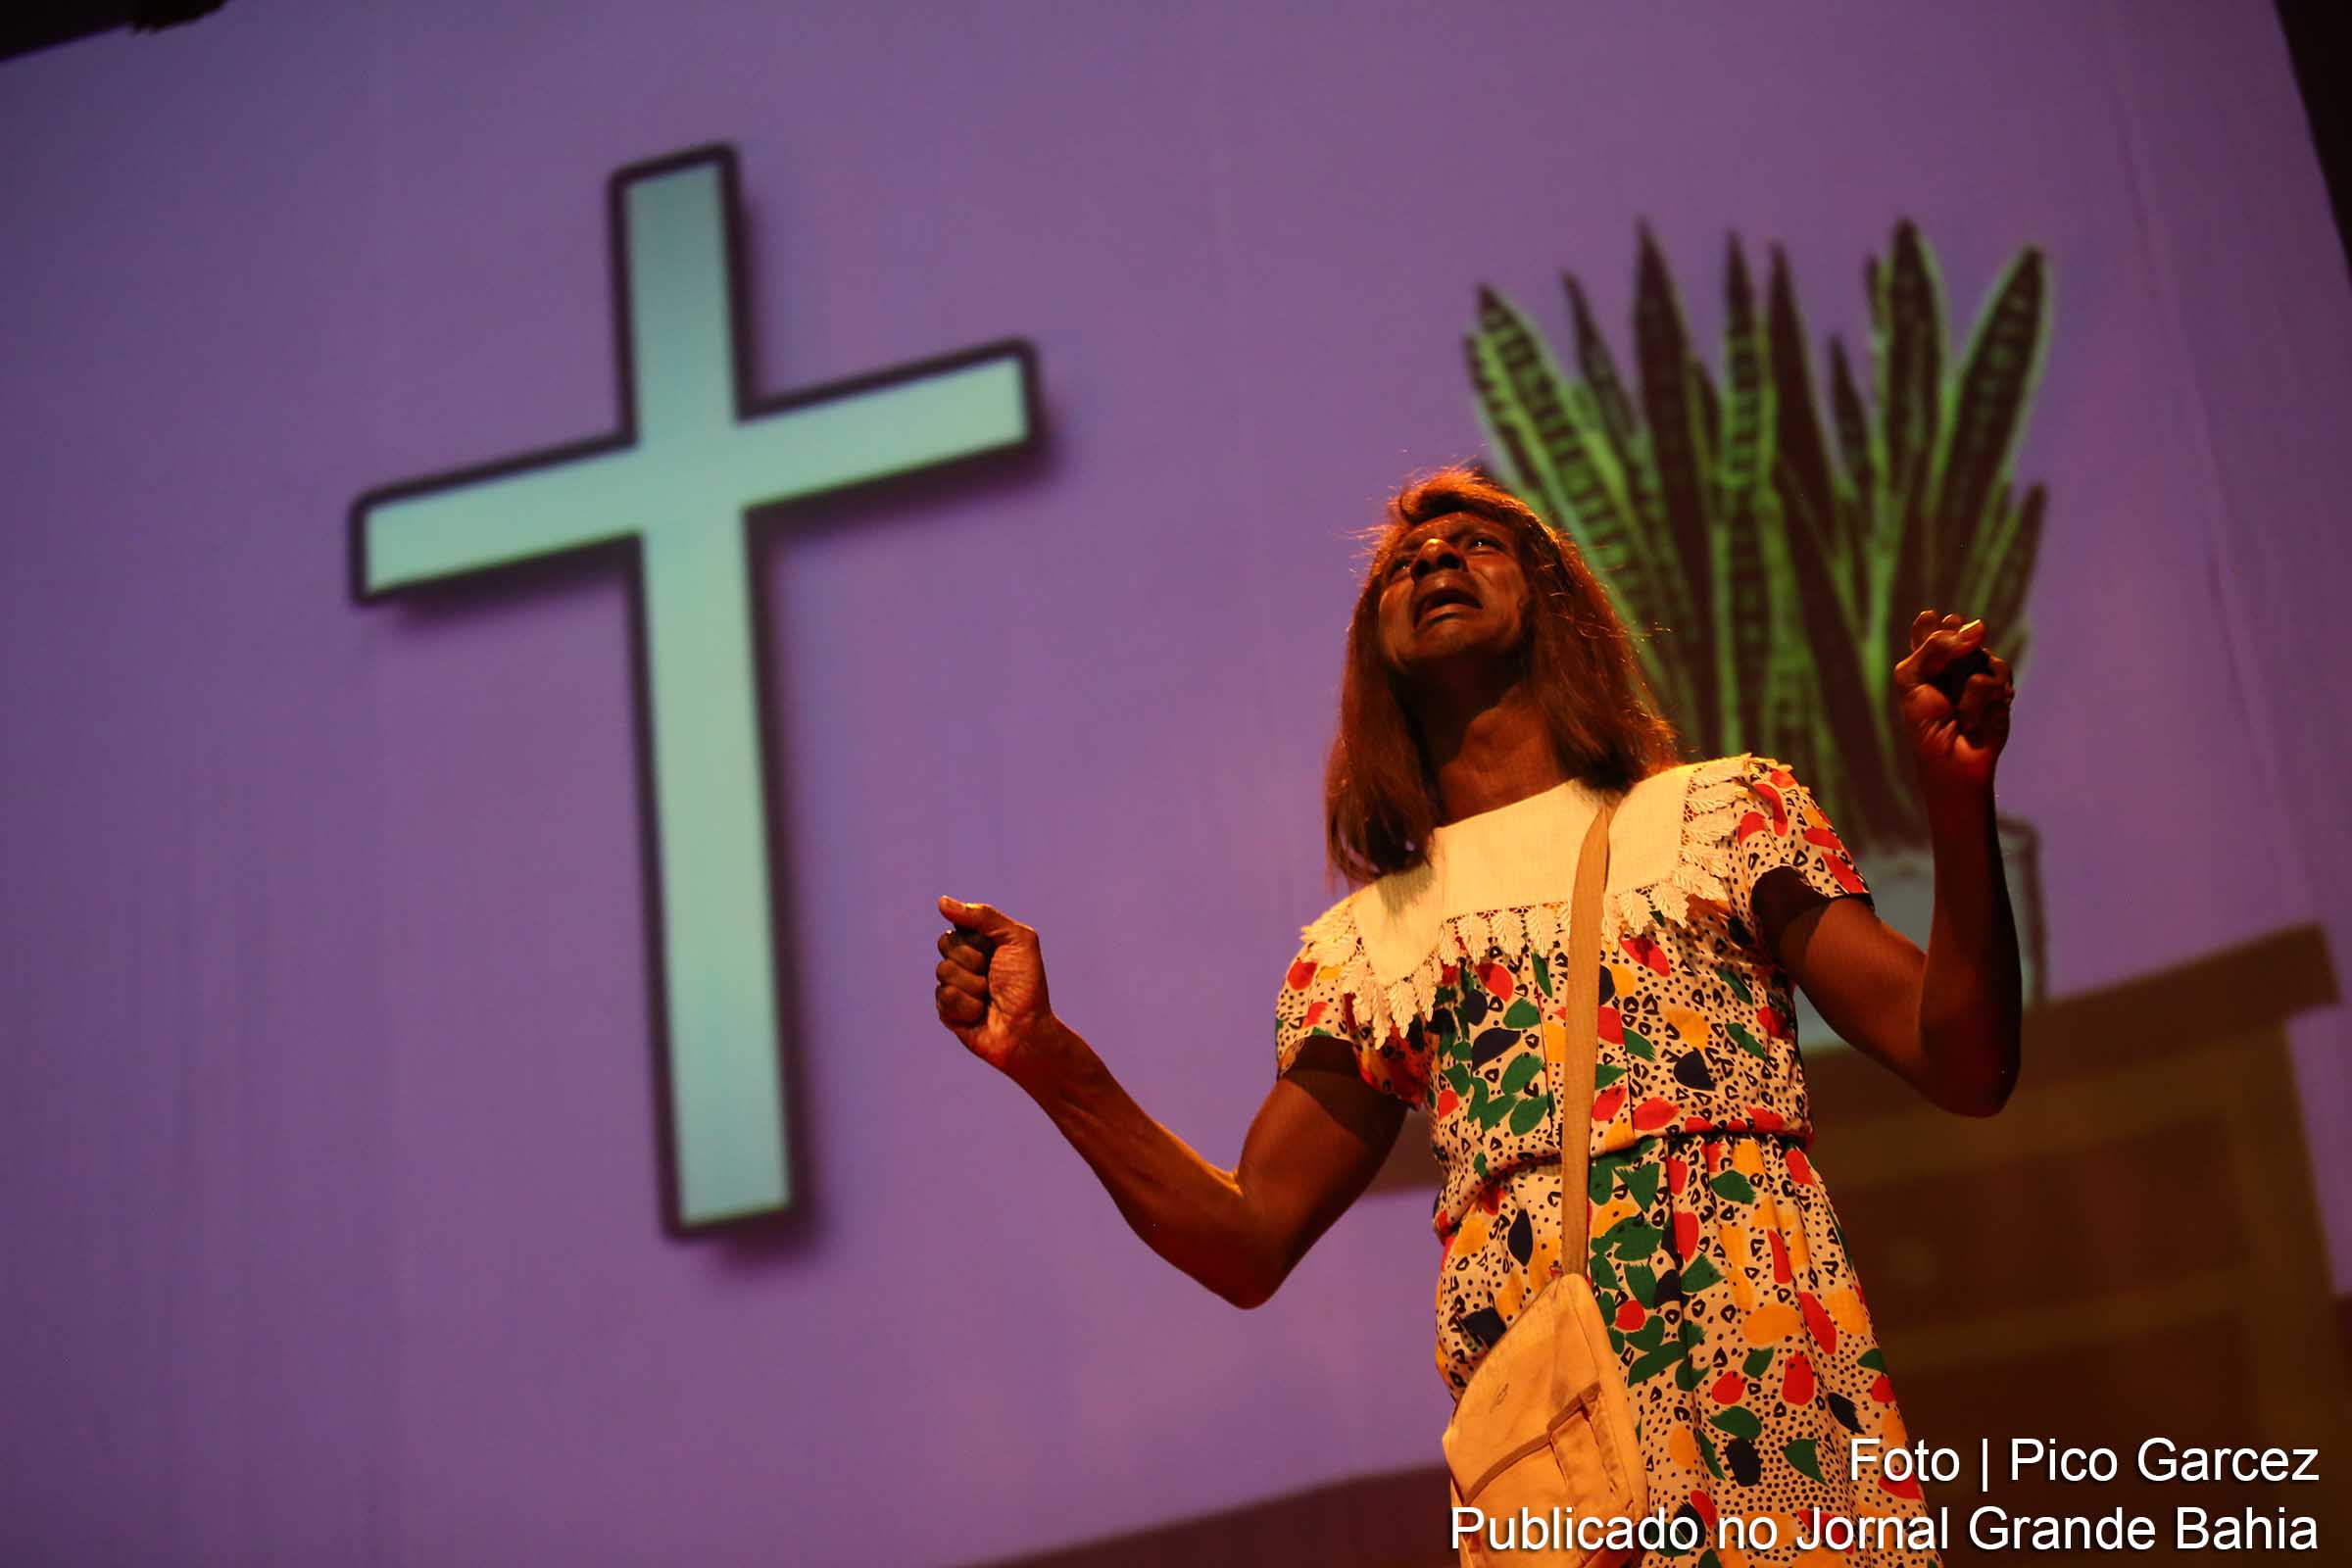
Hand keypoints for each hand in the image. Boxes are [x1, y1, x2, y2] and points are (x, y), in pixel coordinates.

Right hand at [934, 895, 1058, 1081]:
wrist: (1028, 1029)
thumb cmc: (1027, 984)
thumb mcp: (1016, 939)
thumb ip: (983, 916)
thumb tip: (941, 902)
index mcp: (978, 942)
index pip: (957, 927)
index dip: (978, 939)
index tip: (997, 951)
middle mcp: (963, 961)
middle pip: (945, 945)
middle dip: (975, 961)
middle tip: (994, 977)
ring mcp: (953, 986)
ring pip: (943, 971)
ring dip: (974, 986)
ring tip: (989, 998)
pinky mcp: (947, 1011)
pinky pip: (945, 997)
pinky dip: (968, 1006)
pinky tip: (980, 1014)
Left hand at [1893, 609, 2014, 797]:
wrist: (1952, 758)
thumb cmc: (1925, 722)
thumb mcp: (1913, 678)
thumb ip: (1935, 646)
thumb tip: (1980, 627)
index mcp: (1925, 660)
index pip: (1929, 625)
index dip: (1931, 626)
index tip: (1928, 631)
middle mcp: (1953, 662)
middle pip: (1958, 628)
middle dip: (1953, 647)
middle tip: (1941, 676)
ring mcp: (1979, 672)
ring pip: (1979, 651)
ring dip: (1964, 684)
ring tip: (1957, 711)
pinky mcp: (2001, 687)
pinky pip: (1994, 673)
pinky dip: (1981, 698)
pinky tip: (1974, 718)